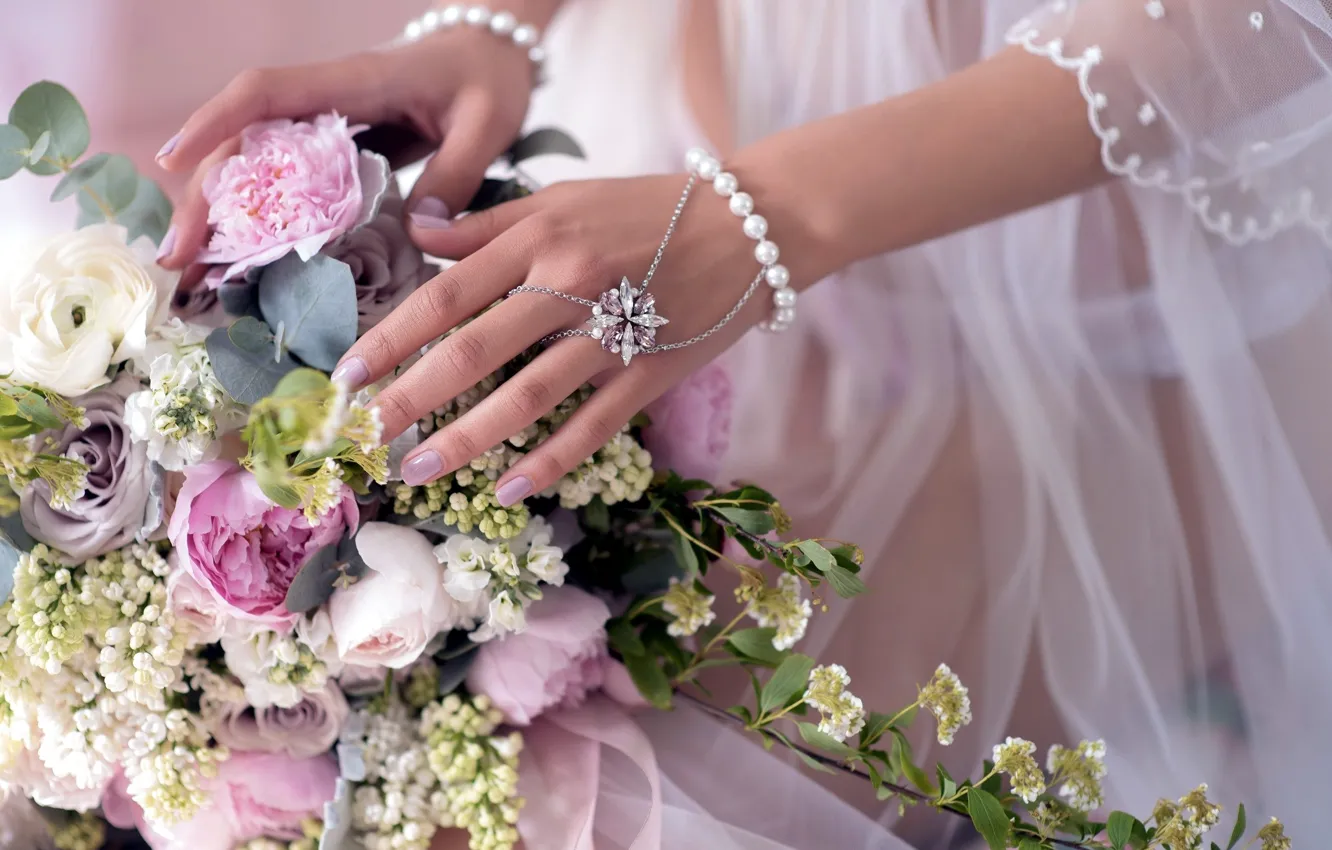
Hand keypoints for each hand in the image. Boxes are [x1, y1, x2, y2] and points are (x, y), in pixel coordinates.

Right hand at [153, 22, 536, 268]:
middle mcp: (325, 103)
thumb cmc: (489, 79)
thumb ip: (456, 175)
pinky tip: (244, 264)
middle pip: (245, 143)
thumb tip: (417, 233)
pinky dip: (262, 223)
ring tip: (196, 275)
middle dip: (205, 197)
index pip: (266, 92)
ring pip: (256, 167)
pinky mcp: (336, 154)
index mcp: (352, 82)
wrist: (494, 55)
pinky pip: (288, 186)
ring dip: (222, 217)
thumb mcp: (487, 124)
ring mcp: (326, 128)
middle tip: (178, 258)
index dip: (216, 122)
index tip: (173, 161)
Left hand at [334, 174, 796, 505]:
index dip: (393, 336)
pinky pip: (594, 424)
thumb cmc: (651, 208)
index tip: (349, 373)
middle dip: (411, 397)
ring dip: (469, 437)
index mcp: (541, 237)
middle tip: (365, 436)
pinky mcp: (652, 372)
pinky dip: (553, 459)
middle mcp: (570, 284)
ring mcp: (614, 332)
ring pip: (528, 395)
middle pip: (474, 350)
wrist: (752, 228)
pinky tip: (512, 488)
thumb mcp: (565, 196)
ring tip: (421, 470)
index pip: (449, 292)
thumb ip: (490, 221)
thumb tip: (417, 231)